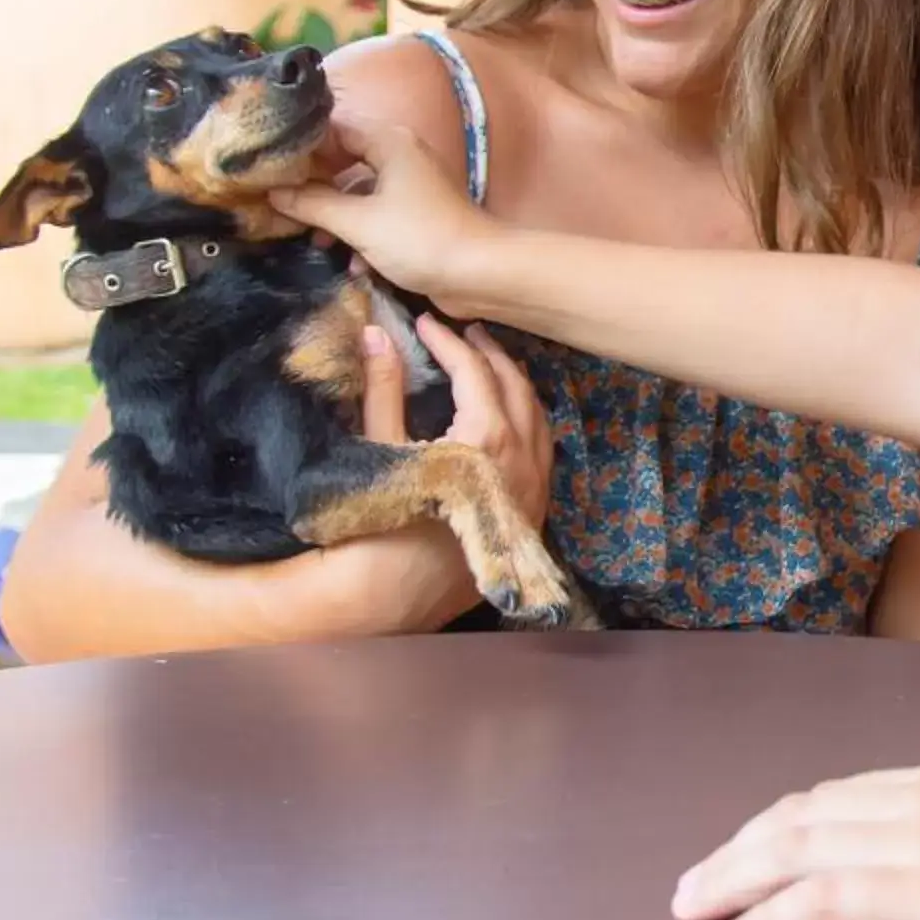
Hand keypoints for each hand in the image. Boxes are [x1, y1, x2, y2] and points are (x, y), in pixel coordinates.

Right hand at [270, 113, 495, 302]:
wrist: (481, 274)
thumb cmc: (420, 239)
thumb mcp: (358, 222)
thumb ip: (313, 204)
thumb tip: (274, 192)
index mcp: (389, 141)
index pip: (332, 127)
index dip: (300, 144)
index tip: (267, 164)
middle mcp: (401, 154)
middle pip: (343, 157)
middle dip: (313, 181)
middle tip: (276, 199)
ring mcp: (410, 184)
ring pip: (358, 188)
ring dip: (333, 212)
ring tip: (308, 236)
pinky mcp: (416, 214)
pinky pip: (376, 212)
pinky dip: (359, 230)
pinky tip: (347, 258)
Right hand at [308, 318, 552, 635]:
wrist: (391, 596)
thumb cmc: (381, 523)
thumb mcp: (381, 448)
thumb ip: (384, 387)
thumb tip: (377, 334)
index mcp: (488, 440)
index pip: (475, 372)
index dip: (448, 342)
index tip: (425, 323)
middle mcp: (523, 461)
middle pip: (516, 387)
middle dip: (490, 354)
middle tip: (464, 332)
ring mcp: (534, 488)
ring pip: (538, 417)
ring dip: (513, 384)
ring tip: (488, 363)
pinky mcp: (533, 511)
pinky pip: (542, 450)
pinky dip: (527, 419)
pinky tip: (507, 415)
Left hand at [670, 764, 919, 919]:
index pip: (836, 796)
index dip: (779, 823)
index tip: (746, 846)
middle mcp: (916, 799)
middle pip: (797, 819)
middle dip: (736, 850)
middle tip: (692, 885)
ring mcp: (914, 842)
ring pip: (791, 851)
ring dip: (730, 881)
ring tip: (691, 912)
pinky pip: (817, 900)